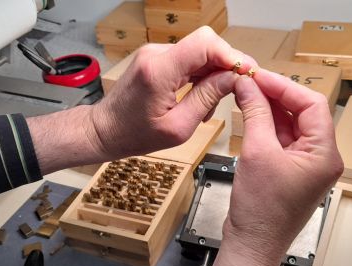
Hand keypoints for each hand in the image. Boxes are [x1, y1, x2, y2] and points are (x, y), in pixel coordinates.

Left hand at [90, 26, 255, 159]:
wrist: (105, 130)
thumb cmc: (134, 135)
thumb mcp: (178, 127)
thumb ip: (206, 99)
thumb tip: (233, 79)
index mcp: (159, 71)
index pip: (205, 43)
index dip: (231, 56)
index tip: (246, 73)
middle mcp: (155, 54)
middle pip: (205, 45)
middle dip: (225, 67)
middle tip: (234, 92)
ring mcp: (154, 54)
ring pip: (199, 53)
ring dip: (212, 75)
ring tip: (208, 105)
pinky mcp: (155, 59)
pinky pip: (187, 60)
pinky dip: (199, 77)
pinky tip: (198, 98)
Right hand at [224, 69, 343, 265]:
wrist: (251, 244)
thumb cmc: (261, 210)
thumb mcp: (256, 153)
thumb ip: (254, 114)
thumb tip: (247, 86)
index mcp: (324, 154)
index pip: (311, 105)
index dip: (284, 86)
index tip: (258, 76)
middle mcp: (320, 158)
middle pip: (301, 114)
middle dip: (275, 96)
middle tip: (249, 82)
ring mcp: (304, 166)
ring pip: (289, 126)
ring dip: (268, 110)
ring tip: (245, 95)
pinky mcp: (288, 172)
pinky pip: (280, 141)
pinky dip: (264, 127)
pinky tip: (248, 116)